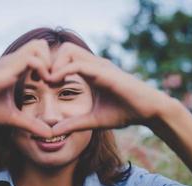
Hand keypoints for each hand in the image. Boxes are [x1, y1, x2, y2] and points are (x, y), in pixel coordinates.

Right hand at [0, 40, 52, 136]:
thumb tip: (49, 134)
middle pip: (41, 43)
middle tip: (53, 79)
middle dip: (53, 59)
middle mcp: (14, 60)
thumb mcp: (12, 117)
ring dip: (48, 62)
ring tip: (47, 81)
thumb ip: (31, 124)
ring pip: (38, 46)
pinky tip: (41, 83)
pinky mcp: (6, 68)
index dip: (51, 65)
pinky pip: (31, 59)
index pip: (39, 53)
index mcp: (15, 67)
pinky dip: (42, 69)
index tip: (53, 83)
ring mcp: (10, 62)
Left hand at [49, 42, 169, 134]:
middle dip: (50, 61)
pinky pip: (78, 64)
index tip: (42, 83)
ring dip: (55, 64)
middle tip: (44, 80)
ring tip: (50, 82)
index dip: (51, 68)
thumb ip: (74, 124)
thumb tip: (53, 131)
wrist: (149, 112)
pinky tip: (56, 83)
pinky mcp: (104, 71)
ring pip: (68, 51)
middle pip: (65, 49)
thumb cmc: (124, 113)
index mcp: (91, 72)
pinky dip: (63, 71)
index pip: (66, 59)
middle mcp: (94, 64)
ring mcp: (99, 66)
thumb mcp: (93, 120)